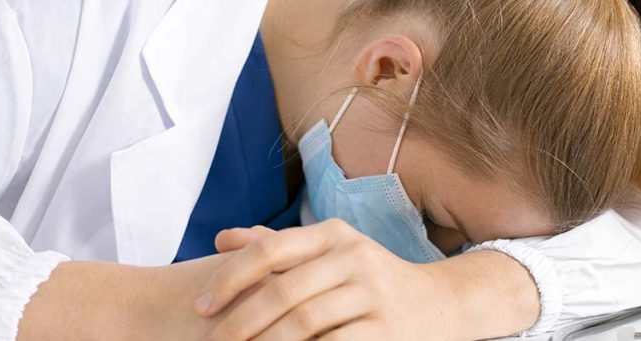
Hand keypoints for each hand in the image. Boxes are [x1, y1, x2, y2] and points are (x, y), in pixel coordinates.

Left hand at [195, 220, 462, 339]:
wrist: (441, 304)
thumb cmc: (370, 280)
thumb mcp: (331, 252)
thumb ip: (277, 245)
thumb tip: (222, 239)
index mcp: (333, 234)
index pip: (269, 250)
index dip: (228, 279)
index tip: (199, 307)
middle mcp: (354, 257)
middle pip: (282, 291)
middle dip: (240, 322)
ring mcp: (373, 294)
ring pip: (303, 324)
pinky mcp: (385, 330)